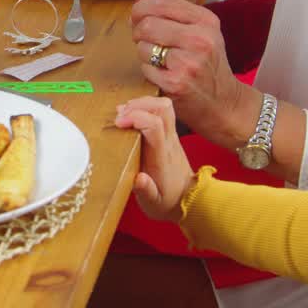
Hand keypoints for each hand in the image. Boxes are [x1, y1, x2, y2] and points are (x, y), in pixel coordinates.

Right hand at [116, 96, 195, 221]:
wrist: (188, 200)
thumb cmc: (167, 201)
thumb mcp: (153, 204)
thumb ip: (146, 191)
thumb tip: (138, 179)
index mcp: (161, 156)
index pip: (155, 125)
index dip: (136, 117)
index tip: (119, 123)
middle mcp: (169, 141)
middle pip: (162, 107)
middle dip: (138, 104)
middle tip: (120, 115)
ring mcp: (171, 136)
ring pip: (163, 106)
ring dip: (142, 103)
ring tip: (124, 114)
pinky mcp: (170, 134)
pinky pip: (161, 111)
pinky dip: (145, 107)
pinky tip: (132, 117)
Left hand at [131, 0, 258, 148]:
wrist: (224, 104)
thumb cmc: (208, 66)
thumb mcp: (197, 31)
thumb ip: (168, 9)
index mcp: (206, 20)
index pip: (161, 1)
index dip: (141, 8)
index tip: (139, 18)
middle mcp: (200, 38)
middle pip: (147, 23)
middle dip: (139, 32)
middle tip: (147, 42)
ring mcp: (189, 62)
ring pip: (143, 46)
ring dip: (144, 54)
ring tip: (160, 61)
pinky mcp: (176, 83)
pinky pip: (145, 68)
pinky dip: (148, 72)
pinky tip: (162, 76)